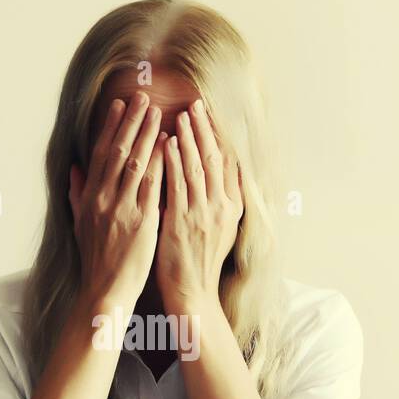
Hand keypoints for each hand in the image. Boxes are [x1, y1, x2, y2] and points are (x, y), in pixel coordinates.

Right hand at [69, 91, 166, 310]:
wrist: (105, 290)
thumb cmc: (97, 260)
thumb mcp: (80, 224)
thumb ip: (78, 194)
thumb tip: (74, 169)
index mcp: (90, 197)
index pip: (100, 154)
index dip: (111, 127)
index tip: (120, 105)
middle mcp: (104, 199)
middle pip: (117, 151)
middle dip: (131, 122)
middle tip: (143, 97)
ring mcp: (122, 209)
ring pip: (134, 163)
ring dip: (147, 135)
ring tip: (158, 112)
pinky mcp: (141, 221)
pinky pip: (152, 185)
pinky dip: (159, 162)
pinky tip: (169, 144)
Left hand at [156, 99, 242, 311]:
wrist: (193, 293)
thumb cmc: (200, 262)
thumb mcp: (220, 230)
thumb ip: (221, 201)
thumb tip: (223, 176)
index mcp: (232, 207)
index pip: (227, 162)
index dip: (218, 136)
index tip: (210, 114)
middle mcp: (222, 207)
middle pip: (214, 158)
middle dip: (205, 129)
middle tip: (196, 104)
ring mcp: (204, 213)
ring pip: (197, 167)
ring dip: (188, 138)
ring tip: (180, 115)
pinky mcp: (184, 222)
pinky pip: (178, 185)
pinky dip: (173, 161)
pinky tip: (166, 143)